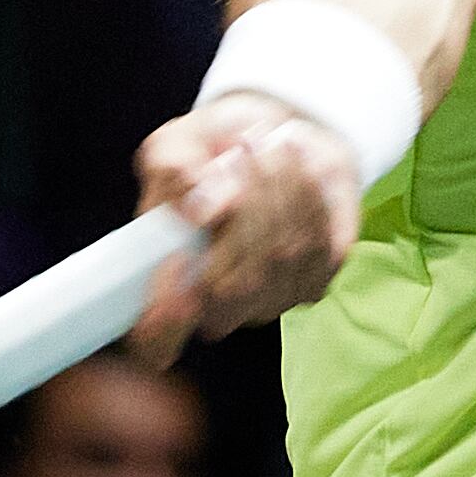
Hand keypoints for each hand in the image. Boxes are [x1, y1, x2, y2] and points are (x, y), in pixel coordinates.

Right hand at [127, 94, 362, 364]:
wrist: (272, 137)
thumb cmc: (210, 151)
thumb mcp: (174, 147)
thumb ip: (174, 172)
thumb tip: (199, 212)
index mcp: (168, 286)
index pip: (156, 339)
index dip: (164, 320)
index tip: (173, 262)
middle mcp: (219, 308)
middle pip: (235, 283)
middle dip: (245, 205)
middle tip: (241, 147)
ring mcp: (271, 300)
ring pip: (281, 256)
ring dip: (279, 188)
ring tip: (267, 141)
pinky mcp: (317, 279)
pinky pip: (318, 244)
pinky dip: (308, 194)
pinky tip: (298, 159)